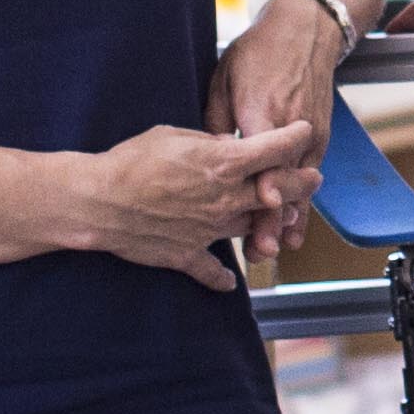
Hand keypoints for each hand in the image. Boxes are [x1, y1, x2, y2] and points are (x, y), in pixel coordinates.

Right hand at [67, 121, 320, 281]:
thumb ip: (206, 142)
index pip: (273, 149)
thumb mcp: (172, 136)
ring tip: (277, 219)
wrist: (100, 203)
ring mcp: (209, 230)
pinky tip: (229, 282)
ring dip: (266, 223)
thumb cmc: (131, 161)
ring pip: (251, 227)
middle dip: (300, 184)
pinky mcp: (188, 254)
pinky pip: (213, 271)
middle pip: (277, 193)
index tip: (304, 131)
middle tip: (313, 179)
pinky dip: (221, 278)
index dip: (293, 138)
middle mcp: (224, 199)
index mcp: (222, 164)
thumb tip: (225, 145)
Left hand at [208, 0, 352, 257]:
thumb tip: (207, 155)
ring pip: (300, 184)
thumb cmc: (258, 52)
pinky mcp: (320, 135)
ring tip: (275, 249)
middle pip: (286, 179)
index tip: (263, 201)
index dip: (266, 180)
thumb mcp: (225, 78)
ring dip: (288, 218)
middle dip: (274, 216)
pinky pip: (309, 174)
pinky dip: (301, 202)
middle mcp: (291, 125)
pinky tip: (292, 228)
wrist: (307, 30)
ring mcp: (310, 131)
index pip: (267, 153)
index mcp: (263, 108)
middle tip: (260, 249)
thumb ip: (216, 121)